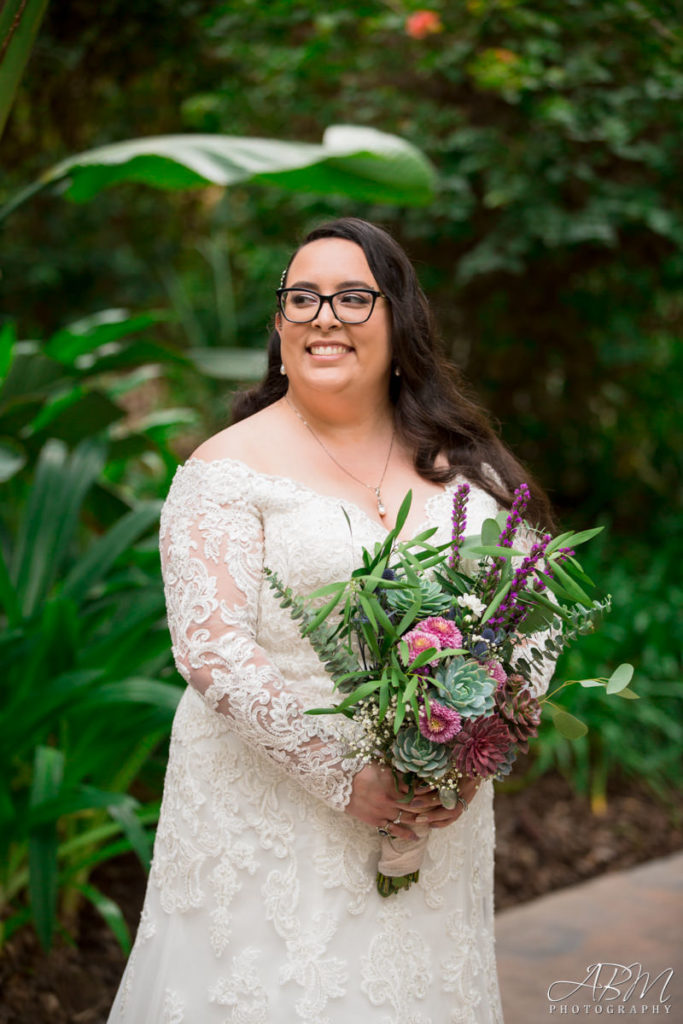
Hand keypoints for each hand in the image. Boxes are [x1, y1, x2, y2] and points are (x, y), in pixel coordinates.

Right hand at [345, 765, 480, 838]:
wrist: (337, 779)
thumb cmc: (358, 766)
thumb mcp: (380, 763)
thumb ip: (397, 767)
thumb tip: (412, 765)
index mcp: (394, 781)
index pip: (419, 787)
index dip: (432, 789)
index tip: (443, 789)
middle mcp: (392, 797)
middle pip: (418, 804)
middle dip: (432, 805)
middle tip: (445, 806)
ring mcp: (384, 810)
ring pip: (408, 817)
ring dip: (422, 819)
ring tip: (434, 820)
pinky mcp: (375, 820)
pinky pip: (393, 829)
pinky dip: (405, 833)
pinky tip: (415, 836)